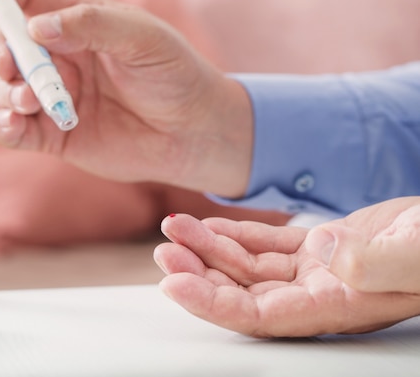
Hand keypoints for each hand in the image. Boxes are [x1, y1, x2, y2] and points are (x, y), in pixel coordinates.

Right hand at [0, 0, 252, 197]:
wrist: (193, 134)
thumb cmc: (175, 75)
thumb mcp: (142, 37)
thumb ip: (91, 24)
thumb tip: (36, 29)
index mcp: (81, 22)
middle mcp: (63, 57)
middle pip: (8, 46)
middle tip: (9, 67)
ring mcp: (57, 97)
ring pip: (8, 89)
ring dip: (10, 92)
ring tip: (34, 101)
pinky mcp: (56, 136)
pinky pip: (16, 131)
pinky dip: (5, 127)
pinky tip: (12, 126)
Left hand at [154, 197, 419, 336]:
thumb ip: (376, 262)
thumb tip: (325, 251)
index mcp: (336, 306)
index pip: (260, 316)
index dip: (213, 304)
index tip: (174, 283)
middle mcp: (318, 295)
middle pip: (242, 292)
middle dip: (198, 273)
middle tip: (165, 250)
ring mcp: (317, 271)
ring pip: (248, 266)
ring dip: (208, 248)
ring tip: (174, 226)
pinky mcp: (322, 248)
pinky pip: (266, 245)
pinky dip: (235, 235)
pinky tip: (207, 225)